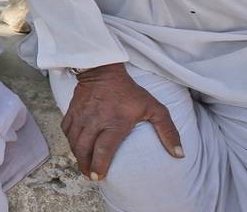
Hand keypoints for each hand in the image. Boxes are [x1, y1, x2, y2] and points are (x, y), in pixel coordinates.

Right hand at [62, 63, 182, 180]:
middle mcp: (95, 120)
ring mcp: (81, 115)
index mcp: (115, 122)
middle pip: (84, 149)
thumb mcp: (154, 108)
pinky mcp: (72, 110)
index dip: (99, 166)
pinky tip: (76, 146)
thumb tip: (179, 154)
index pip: (103, 150)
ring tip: (84, 165)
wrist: (103, 70)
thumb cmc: (130, 91)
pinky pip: (66, 130)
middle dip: (85, 166)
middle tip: (90, 176)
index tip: (99, 177)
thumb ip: (168, 131)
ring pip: (73, 142)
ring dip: (77, 156)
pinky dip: (69, 141)